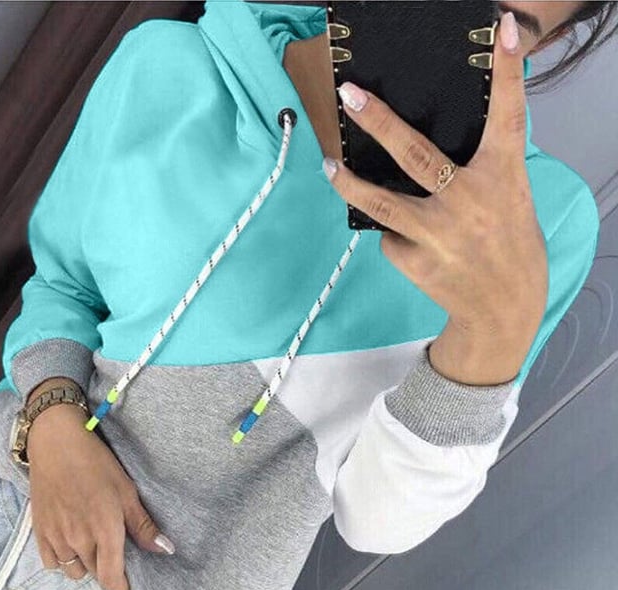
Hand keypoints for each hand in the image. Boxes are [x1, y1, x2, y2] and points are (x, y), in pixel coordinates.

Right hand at [26, 402, 174, 589]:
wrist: (57, 444)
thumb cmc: (97, 464)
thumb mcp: (127, 491)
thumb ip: (143, 525)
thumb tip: (165, 550)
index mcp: (105, 531)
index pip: (111, 578)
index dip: (121, 586)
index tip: (127, 581)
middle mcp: (79, 540)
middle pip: (95, 574)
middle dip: (106, 570)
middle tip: (113, 552)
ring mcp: (56, 537)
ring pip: (73, 570)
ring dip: (85, 565)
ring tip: (92, 546)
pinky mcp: (39, 531)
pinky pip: (51, 562)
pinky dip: (62, 559)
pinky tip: (70, 542)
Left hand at [325, 12, 547, 367]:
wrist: (503, 310)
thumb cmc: (508, 247)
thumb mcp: (509, 201)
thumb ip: (479, 173)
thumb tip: (425, 155)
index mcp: (502, 179)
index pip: (508, 117)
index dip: (507, 73)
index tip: (504, 31)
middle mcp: (469, 202)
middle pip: (416, 154)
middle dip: (379, 121)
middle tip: (350, 95)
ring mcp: (439, 234)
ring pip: (382, 203)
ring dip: (350, 184)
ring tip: (329, 166)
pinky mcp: (415, 261)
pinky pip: (391, 237)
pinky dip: (395, 236)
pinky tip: (416, 246)